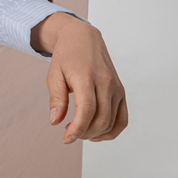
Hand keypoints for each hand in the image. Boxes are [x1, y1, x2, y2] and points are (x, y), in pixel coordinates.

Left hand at [33, 12, 128, 142]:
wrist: (84, 38)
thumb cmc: (66, 56)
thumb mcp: (53, 74)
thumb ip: (56, 98)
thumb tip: (55, 122)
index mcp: (86, 77)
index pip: (86, 110)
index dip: (77, 128)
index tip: (66, 139)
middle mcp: (105, 83)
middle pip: (101, 119)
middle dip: (85, 133)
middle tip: (70, 134)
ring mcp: (116, 87)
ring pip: (112, 122)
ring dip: (97, 134)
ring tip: (80, 132)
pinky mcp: (121, 91)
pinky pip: (123, 118)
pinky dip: (113, 130)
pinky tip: (98, 134)